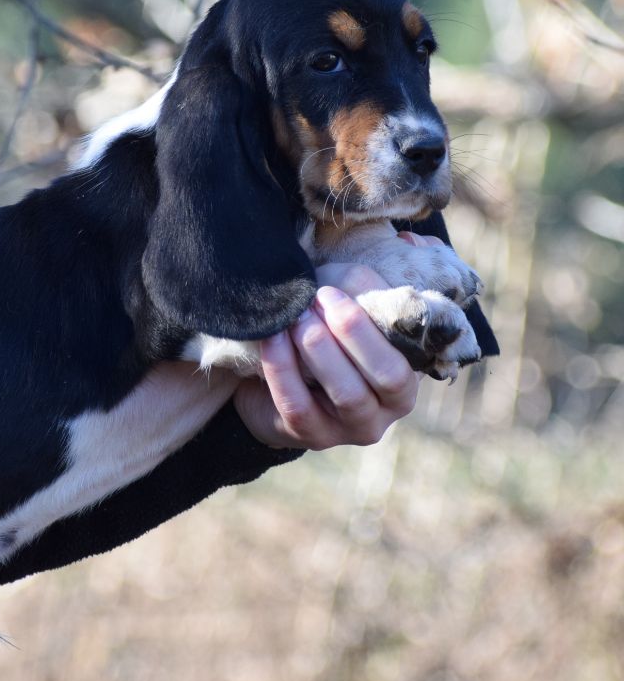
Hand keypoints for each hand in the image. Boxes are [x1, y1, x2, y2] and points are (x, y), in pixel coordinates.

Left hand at [234, 234, 442, 449]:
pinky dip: (283, 369)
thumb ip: (377, 278)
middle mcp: (386, 408)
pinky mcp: (310, 437)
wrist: (270, 377)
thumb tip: (410, 243)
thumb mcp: (349, 305)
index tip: (334, 290)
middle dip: (353, 332)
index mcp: (406, 374)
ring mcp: (349, 429)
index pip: (410, 351)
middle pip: (386, 375)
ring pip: (347, 394)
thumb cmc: (321, 336)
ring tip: (295, 318)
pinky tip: (271, 338)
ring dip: (319, 350)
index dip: (376, 322)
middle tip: (318, 299)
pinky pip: (298, 405)